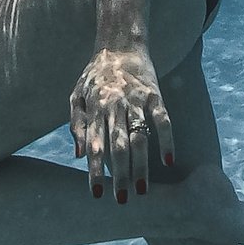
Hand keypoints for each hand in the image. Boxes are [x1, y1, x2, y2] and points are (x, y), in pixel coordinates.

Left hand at [69, 46, 175, 202]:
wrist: (120, 44)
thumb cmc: (94, 74)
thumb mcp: (76, 95)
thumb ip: (76, 124)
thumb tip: (78, 154)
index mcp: (95, 107)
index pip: (95, 145)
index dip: (95, 170)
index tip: (96, 193)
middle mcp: (116, 105)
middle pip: (118, 146)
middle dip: (120, 175)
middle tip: (121, 199)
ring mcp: (137, 100)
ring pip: (140, 138)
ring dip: (141, 166)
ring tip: (142, 191)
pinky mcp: (155, 95)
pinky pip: (164, 121)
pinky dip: (167, 140)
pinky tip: (167, 161)